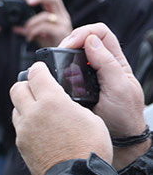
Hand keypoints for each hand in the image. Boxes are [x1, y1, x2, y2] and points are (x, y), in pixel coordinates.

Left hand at [10, 61, 111, 174]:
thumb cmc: (90, 147)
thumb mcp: (89, 117)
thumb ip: (70, 104)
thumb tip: (62, 101)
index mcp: (51, 101)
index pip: (36, 73)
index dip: (39, 68)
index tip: (42, 68)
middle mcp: (32, 113)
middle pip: (17, 88)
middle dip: (27, 85)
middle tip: (38, 88)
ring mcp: (23, 130)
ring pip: (16, 108)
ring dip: (25, 105)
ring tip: (40, 111)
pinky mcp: (20, 144)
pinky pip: (19, 127)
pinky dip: (26, 124)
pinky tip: (40, 129)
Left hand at [13, 0, 71, 46]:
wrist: (61, 58)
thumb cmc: (52, 45)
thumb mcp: (39, 34)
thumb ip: (28, 29)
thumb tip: (15, 27)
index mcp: (58, 14)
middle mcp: (63, 17)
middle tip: (26, 1)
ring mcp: (63, 24)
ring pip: (45, 15)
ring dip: (31, 23)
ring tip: (26, 32)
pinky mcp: (60, 33)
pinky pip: (44, 27)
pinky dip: (33, 31)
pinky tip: (30, 38)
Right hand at [60, 23, 148, 168]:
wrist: (117, 141)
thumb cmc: (124, 117)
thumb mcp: (119, 88)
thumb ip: (107, 64)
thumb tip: (90, 40)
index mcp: (115, 61)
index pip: (100, 33)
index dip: (84, 33)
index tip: (71, 44)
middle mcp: (99, 65)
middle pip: (82, 40)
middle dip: (68, 42)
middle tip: (57, 54)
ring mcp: (85, 77)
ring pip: (69, 57)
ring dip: (59, 58)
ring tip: (52, 66)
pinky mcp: (73, 89)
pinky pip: (61, 74)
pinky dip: (54, 73)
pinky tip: (50, 80)